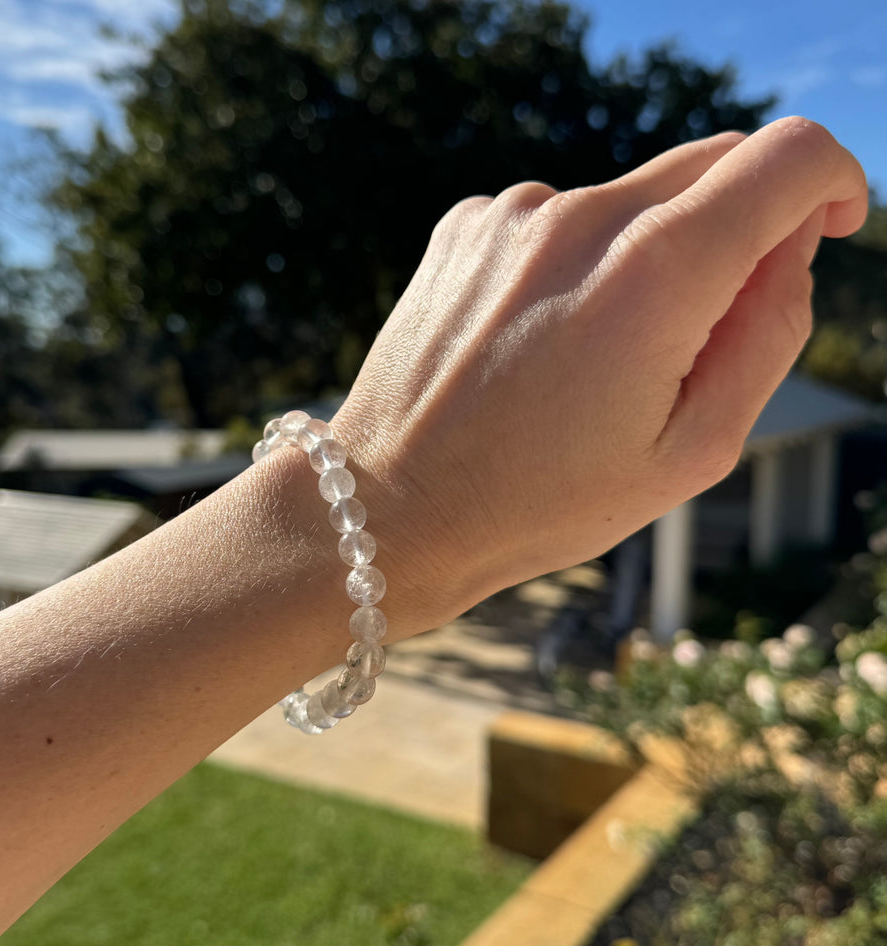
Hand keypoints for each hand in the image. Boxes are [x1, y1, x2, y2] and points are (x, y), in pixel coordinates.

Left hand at [333, 117, 866, 637]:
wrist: (396, 506)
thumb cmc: (541, 500)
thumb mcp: (691, 453)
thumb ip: (768, 336)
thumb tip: (788, 253)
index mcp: (654, 274)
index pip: (787, 159)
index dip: (830, 183)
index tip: (828, 225)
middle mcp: (582, 217)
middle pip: (711, 164)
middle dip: (740, 227)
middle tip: (703, 330)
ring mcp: (514, 214)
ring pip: (630, 200)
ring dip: (644, 257)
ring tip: (587, 362)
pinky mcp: (466, 224)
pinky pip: (558, 220)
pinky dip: (575, 264)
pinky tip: (534, 343)